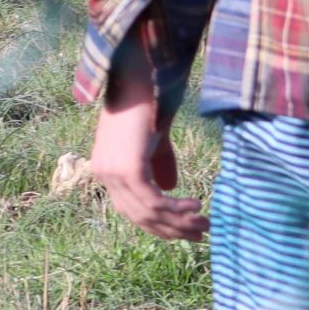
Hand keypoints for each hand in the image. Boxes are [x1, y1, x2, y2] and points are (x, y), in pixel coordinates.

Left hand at [90, 47, 207, 240]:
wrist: (140, 75)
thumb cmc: (147, 101)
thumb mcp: (153, 139)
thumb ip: (158, 164)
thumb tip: (170, 189)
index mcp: (105, 169)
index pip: (130, 210)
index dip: (157, 225)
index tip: (184, 232)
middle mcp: (104, 174)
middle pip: (139, 216)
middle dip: (171, 229)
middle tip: (200, 234)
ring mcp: (113, 173)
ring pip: (149, 212)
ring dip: (179, 221)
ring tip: (204, 222)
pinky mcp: (128, 169)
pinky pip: (154, 201)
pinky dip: (177, 208)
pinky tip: (195, 205)